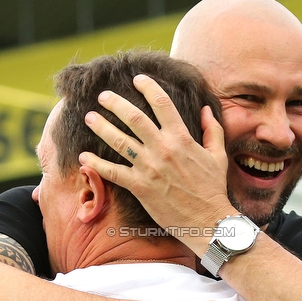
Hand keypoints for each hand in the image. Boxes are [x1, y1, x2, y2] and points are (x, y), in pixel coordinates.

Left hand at [79, 75, 230, 241]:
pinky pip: (113, 172)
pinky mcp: (140, 187)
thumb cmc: (213, 189)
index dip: (148, 87)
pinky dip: (96, 163)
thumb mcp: (218, 156)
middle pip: (134, 118)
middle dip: (115, 103)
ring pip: (119, 141)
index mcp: (182, 139)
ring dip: (102, 127)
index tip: (137, 79)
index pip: (162, 104)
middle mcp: (163, 149)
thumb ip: (212, 130)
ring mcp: (150, 168)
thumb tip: (206, 109)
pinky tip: (83, 156)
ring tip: (90, 118)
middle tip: (103, 96)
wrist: (208, 221)